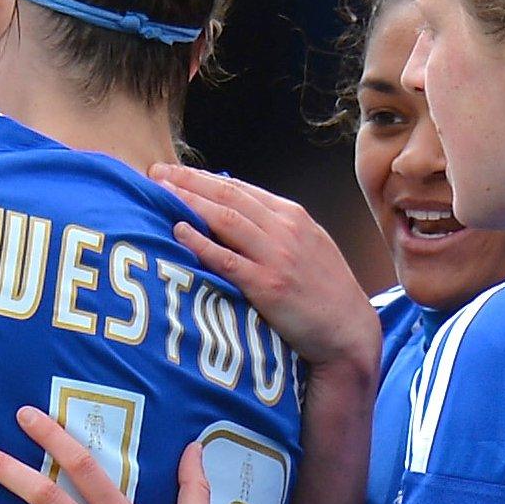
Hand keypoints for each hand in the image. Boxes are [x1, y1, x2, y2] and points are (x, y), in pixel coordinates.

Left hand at [150, 162, 379, 373]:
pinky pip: (227, 259)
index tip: (174, 172)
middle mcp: (284, 229)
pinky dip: (201, 242)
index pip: (240, 189)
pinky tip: (179, 231)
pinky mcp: (268, 286)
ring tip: (161, 192)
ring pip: (225, 219)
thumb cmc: (324, 291)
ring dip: (190, 202)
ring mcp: (276, 257)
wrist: (349, 331)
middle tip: (156, 172)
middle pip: (228, 196)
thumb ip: (275, 227)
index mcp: (292, 216)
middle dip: (189, 181)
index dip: (203, 177)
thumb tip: (236, 211)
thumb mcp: (308, 246)